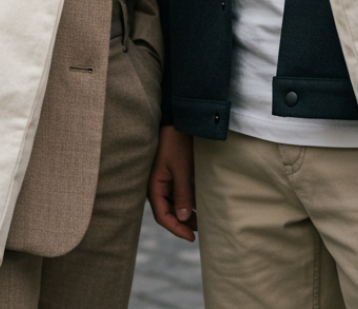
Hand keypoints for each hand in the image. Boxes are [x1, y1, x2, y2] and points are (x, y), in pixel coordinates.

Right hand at [147, 125, 196, 241]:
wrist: (177, 120)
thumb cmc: (176, 142)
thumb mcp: (181, 168)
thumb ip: (182, 193)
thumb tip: (184, 218)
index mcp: (154, 186)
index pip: (163, 216)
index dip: (177, 229)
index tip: (192, 237)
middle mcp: (157, 186)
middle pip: (169, 212)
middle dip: (184, 223)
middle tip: (201, 230)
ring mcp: (164, 181)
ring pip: (175, 204)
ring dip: (187, 212)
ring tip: (204, 220)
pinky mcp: (171, 174)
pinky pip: (178, 193)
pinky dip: (188, 200)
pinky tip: (200, 204)